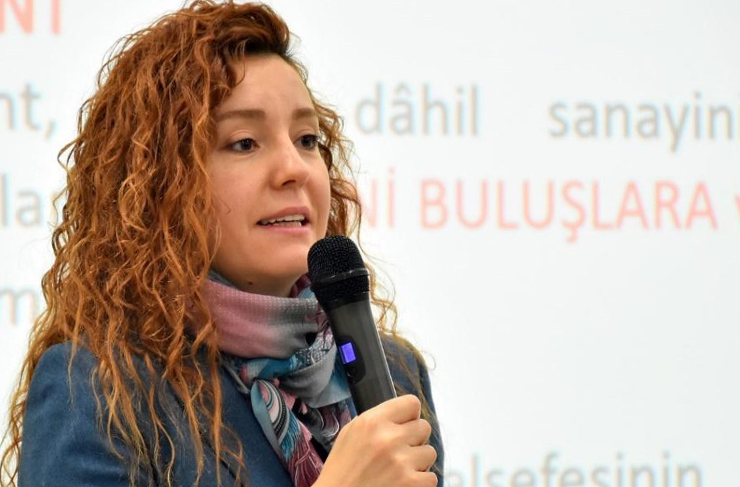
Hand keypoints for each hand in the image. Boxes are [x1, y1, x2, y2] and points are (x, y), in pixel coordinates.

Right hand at [315, 394, 437, 486]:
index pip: (411, 403)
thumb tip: (402, 416)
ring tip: (400, 469)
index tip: (404, 426)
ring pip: (430, 452)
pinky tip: (403, 483)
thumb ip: (376, 420)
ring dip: (418, 462)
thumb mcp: (350, 434)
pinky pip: (432, 477)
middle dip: (415, 439)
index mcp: (372, 422)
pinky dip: (420, 482)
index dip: (410, 416)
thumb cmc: (341, 469)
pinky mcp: (411, 484)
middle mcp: (389, 438)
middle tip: (400, 451)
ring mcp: (401, 462)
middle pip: (424, 427)